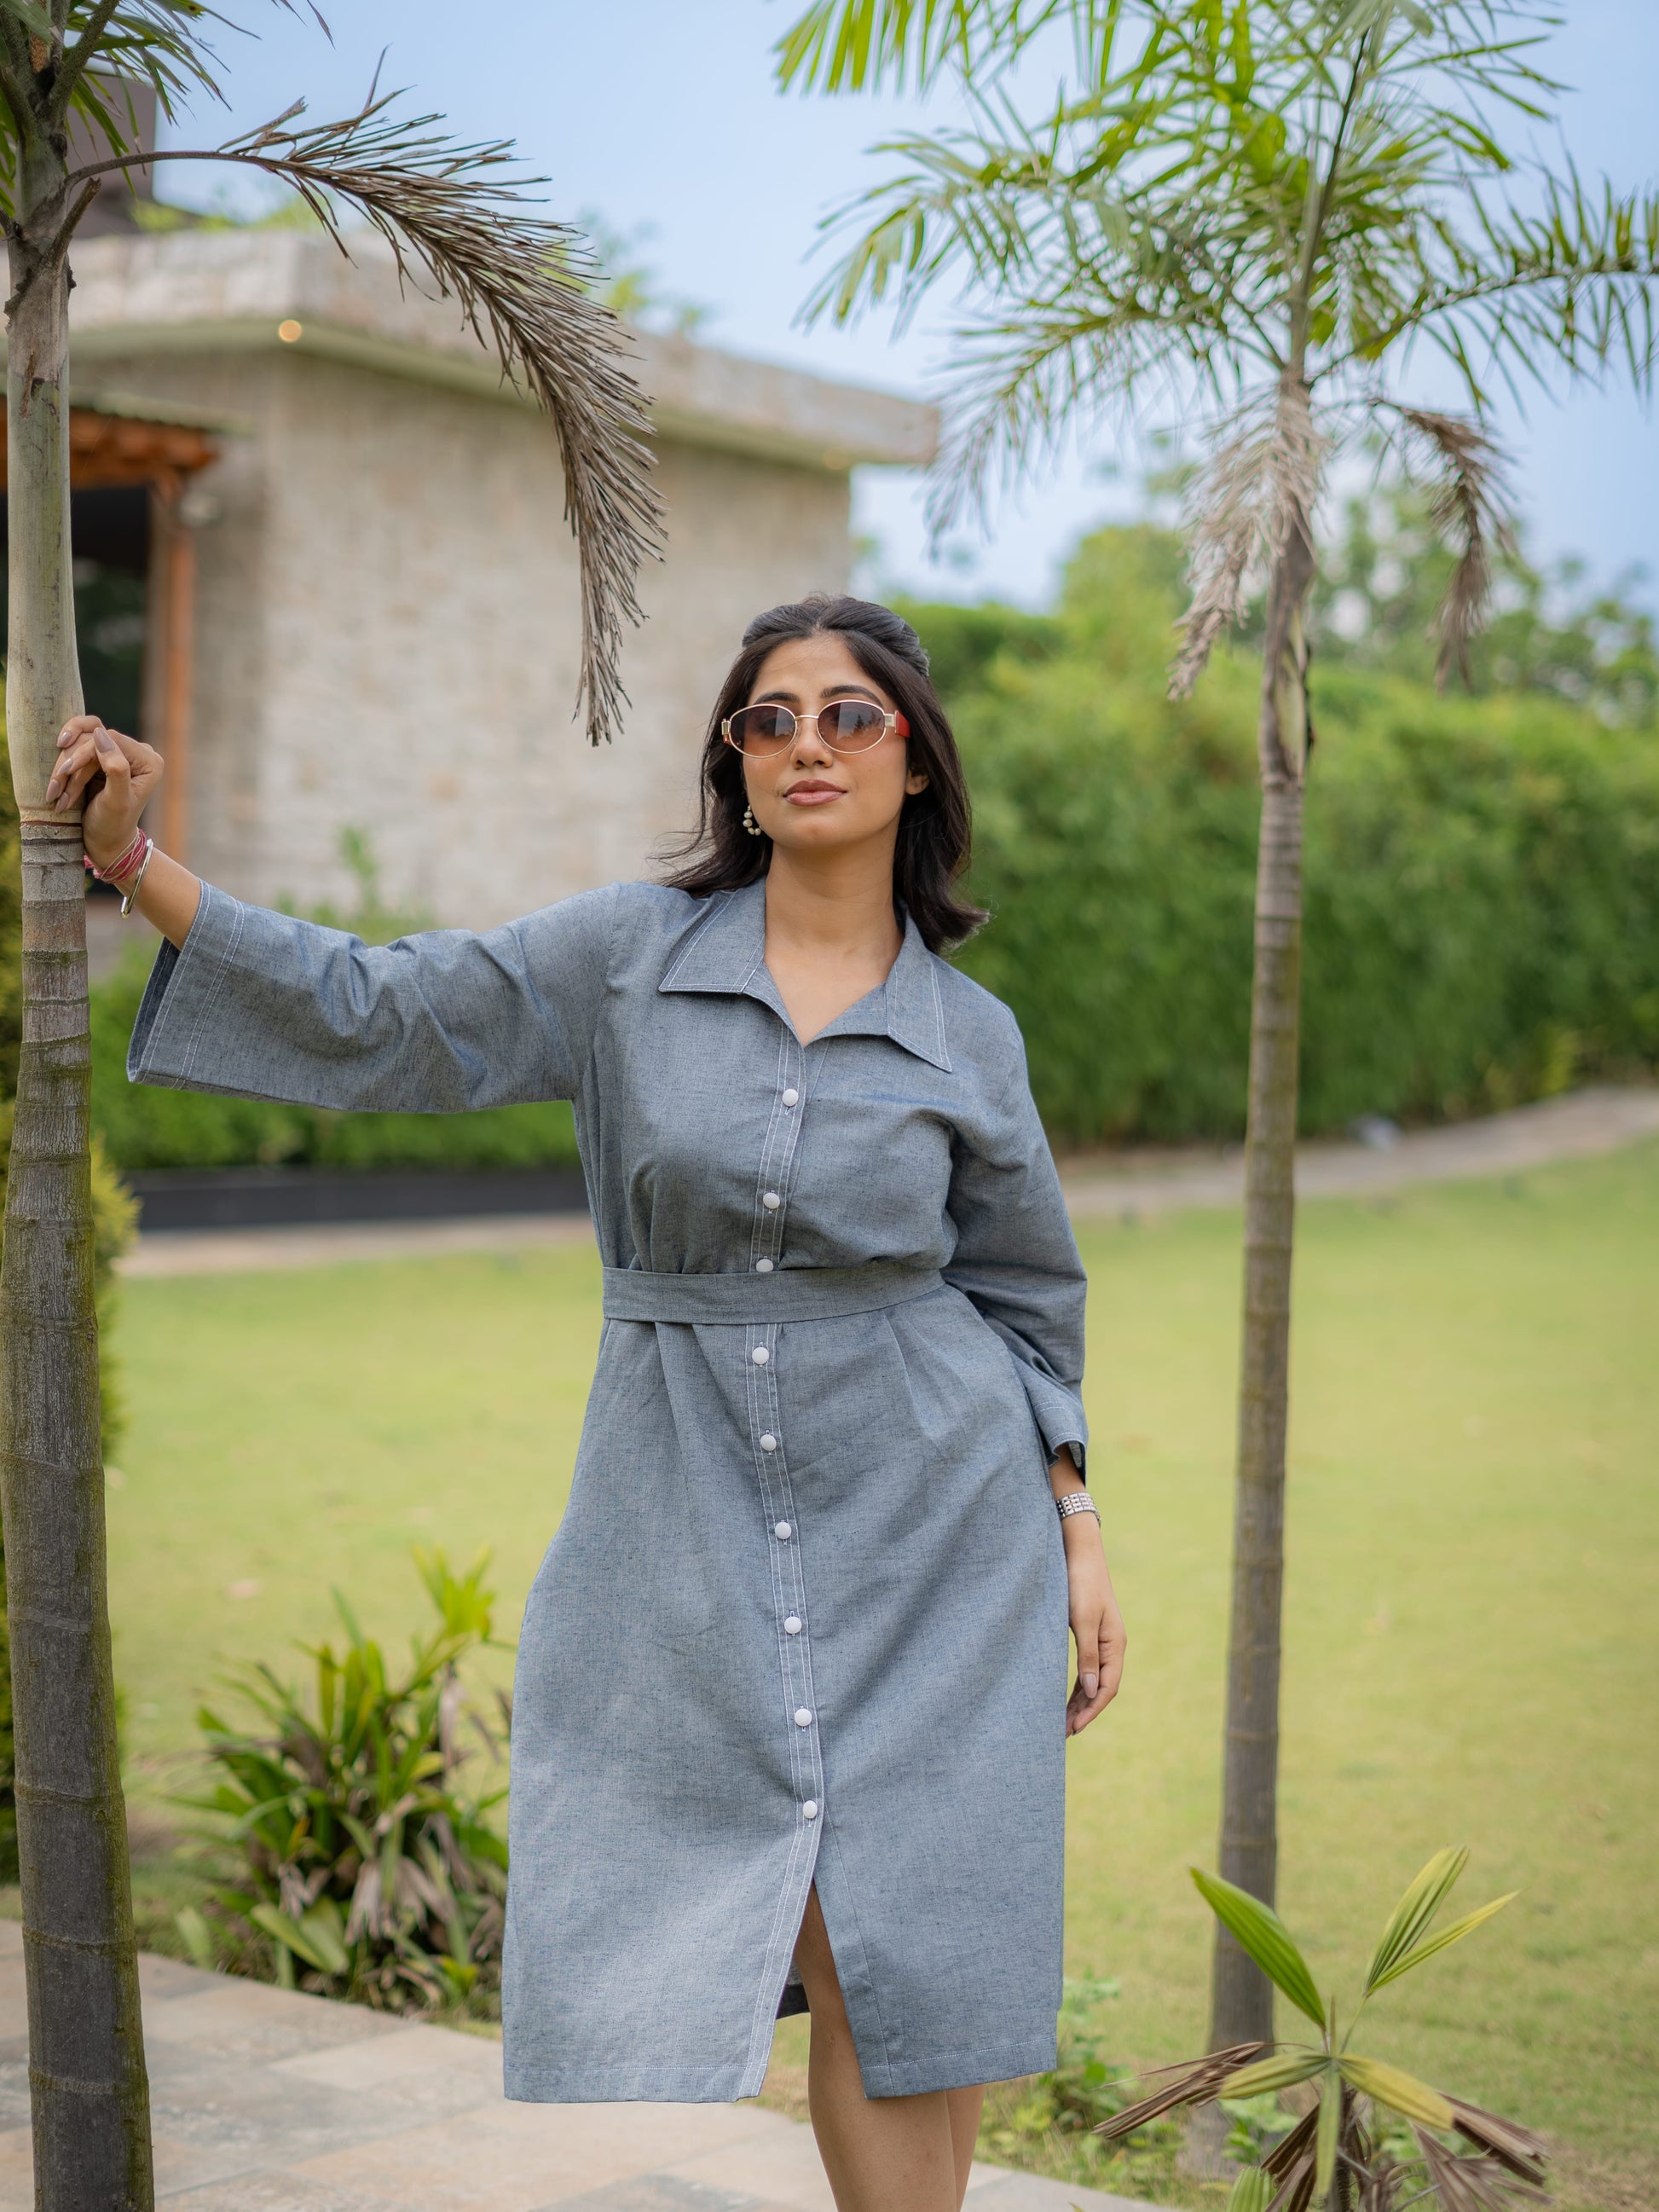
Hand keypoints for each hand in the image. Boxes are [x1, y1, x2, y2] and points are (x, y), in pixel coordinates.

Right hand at [46, 715, 163, 868]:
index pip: (110, 739)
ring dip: (64, 768)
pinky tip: (56, 783)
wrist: (105, 841)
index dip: (84, 753)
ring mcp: (118, 753)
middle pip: (93, 739)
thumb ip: (116, 768)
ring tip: (55, 794)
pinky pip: (76, 746)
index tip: (65, 773)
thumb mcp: (116, 801)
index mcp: (149, 761)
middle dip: (72, 765)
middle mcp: (137, 753)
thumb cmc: (113, 825)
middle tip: (56, 792)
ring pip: (80, 742)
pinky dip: (64, 765)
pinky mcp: (100, 757)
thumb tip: (101, 734)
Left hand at [1051, 1456, 1125, 1735]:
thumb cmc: (1079, 1584)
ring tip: (1063, 1722)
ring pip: (1094, 1679)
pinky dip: (1078, 1684)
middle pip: (1101, 1687)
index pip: (1107, 1687)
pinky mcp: (1090, 1631)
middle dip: (1084, 1711)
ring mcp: (1103, 1638)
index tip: (1072, 1729)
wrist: (1079, 1551)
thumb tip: (1092, 1690)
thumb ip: (1087, 1656)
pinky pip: (1088, 1666)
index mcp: (1115, 1643)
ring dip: (1080, 1700)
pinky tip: (1067, 1694)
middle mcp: (1112, 1644)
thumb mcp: (1082, 1620)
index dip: (1091, 1710)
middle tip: (1063, 1733)